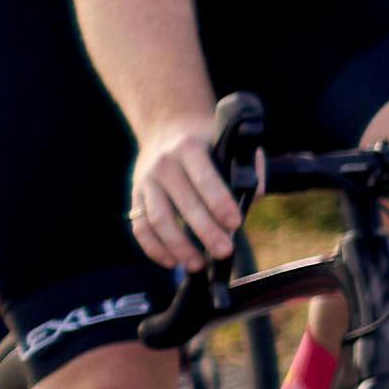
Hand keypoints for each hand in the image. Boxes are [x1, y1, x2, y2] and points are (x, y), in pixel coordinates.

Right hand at [125, 102, 251, 269]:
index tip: (235, 223)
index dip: (220, 203)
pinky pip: (140, 227)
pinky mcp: (135, 196)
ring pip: (158, 220)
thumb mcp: (227, 141)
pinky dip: (153, 248)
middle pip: (183, 204)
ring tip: (197, 264)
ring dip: (178, 246)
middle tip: (223, 251)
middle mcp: (164, 164)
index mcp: (190, 148)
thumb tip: (254, 195)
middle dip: (205, 231)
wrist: (166, 124)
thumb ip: (247, 164)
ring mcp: (146, 181)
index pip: (205, 179)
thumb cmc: (207, 139)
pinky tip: (171, 262)